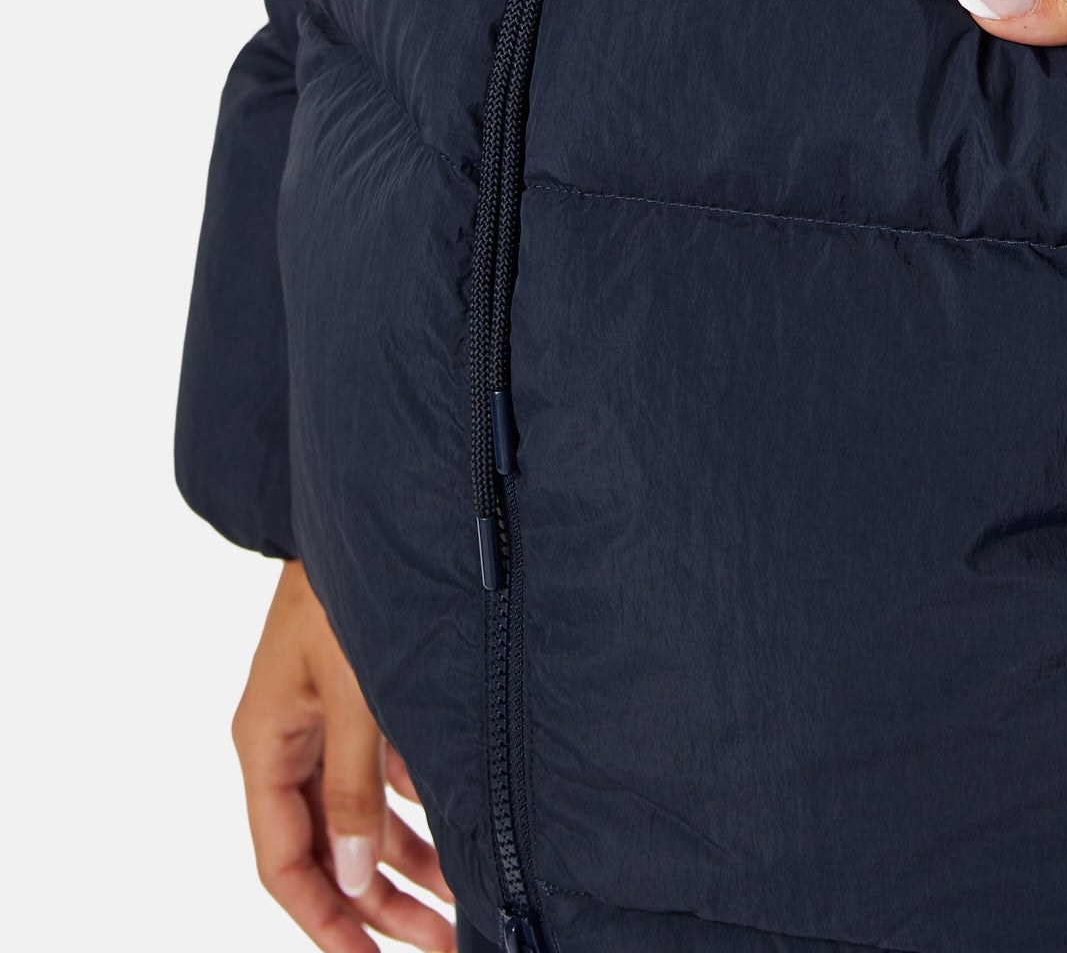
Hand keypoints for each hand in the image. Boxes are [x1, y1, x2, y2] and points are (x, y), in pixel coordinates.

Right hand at [234, 559, 453, 951]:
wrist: (373, 499)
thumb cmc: (349, 585)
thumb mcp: (354, 690)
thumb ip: (353, 784)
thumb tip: (350, 877)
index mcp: (268, 742)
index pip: (282, 864)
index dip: (322, 923)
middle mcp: (293, 739)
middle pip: (326, 851)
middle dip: (376, 905)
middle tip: (439, 945)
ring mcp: (329, 719)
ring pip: (360, 817)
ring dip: (404, 863)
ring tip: (456, 910)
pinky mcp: (366, 695)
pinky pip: (385, 774)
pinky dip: (418, 809)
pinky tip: (457, 837)